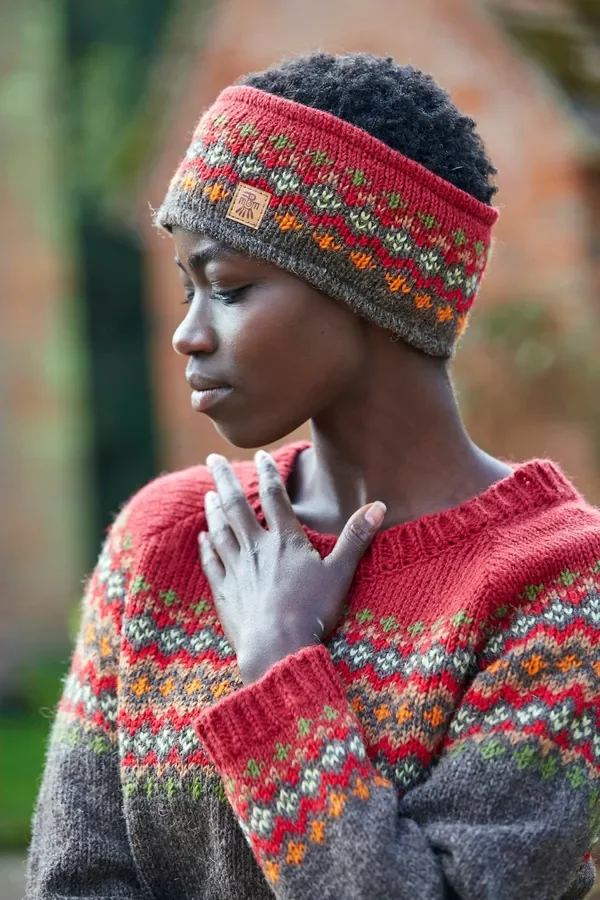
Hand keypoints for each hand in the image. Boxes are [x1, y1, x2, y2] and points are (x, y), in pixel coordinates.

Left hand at [199, 450, 385, 683]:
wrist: (277, 647)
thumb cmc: (313, 611)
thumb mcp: (341, 572)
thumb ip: (356, 537)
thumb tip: (379, 506)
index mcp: (286, 541)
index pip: (274, 497)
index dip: (268, 473)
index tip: (260, 456)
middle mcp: (257, 548)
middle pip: (237, 506)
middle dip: (224, 479)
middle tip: (212, 458)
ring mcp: (237, 569)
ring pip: (220, 531)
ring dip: (213, 510)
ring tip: (209, 494)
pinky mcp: (225, 592)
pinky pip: (211, 562)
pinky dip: (206, 546)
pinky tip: (202, 537)